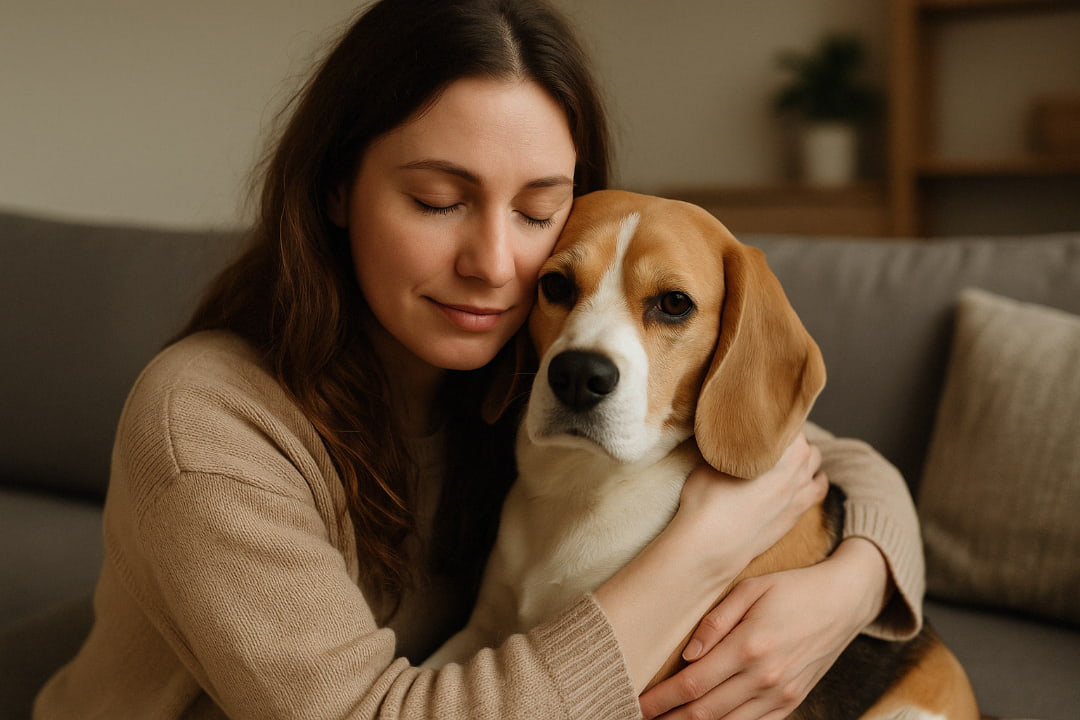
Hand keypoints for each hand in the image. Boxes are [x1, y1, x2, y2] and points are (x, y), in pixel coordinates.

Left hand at [638, 538, 890, 719]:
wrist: (845, 602)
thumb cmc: (792, 588)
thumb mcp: (750, 589)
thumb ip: (715, 622)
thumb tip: (687, 655)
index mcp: (749, 646)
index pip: (693, 683)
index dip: (661, 699)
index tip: (637, 703)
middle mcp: (765, 676)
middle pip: (706, 712)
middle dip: (670, 719)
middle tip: (639, 717)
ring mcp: (781, 694)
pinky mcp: (792, 701)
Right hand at [669, 433, 826, 582]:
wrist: (712, 547)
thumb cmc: (708, 501)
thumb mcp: (712, 460)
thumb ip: (729, 445)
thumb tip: (727, 434)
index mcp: (784, 452)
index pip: (791, 423)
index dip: (775, 419)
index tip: (761, 420)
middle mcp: (799, 472)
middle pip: (806, 445)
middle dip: (791, 439)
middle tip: (767, 438)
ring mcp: (799, 497)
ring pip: (815, 467)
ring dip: (804, 460)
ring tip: (782, 458)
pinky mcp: (794, 517)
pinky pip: (816, 491)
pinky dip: (811, 481)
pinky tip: (796, 480)